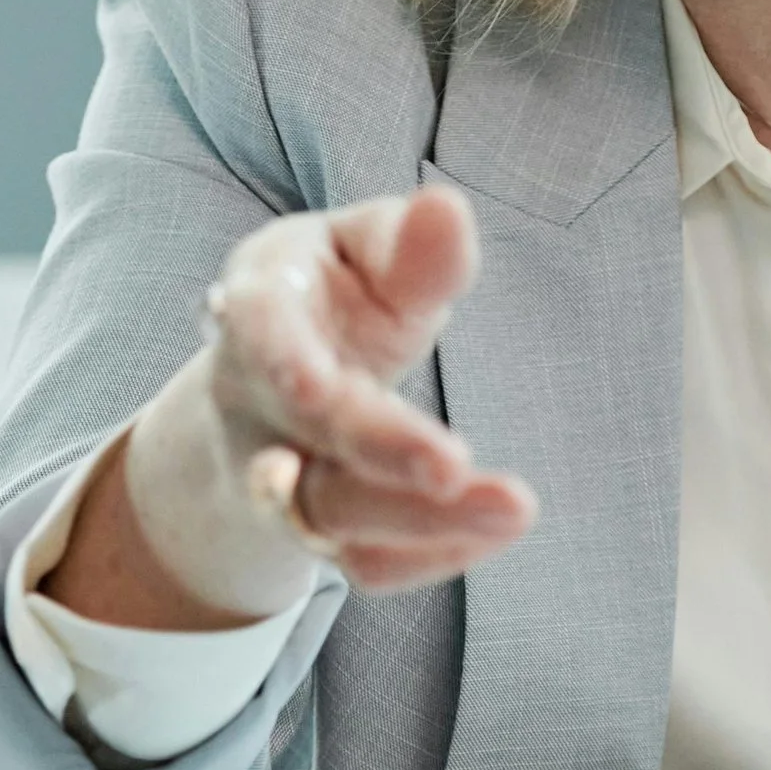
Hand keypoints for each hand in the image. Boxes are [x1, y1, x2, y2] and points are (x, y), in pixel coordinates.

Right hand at [47, 186, 535, 630]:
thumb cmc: (335, 293)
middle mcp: (256, 398)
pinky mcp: (318, 527)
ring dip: (421, 521)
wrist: (275, 374)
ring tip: (514, 506)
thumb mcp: (365, 252)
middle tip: (455, 465)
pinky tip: (493, 527)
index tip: (317, 389)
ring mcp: (277, 473)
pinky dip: (433, 553)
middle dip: (378, 451)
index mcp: (260, 306)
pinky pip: (365, 561)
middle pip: (305, 436)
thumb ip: (407, 245)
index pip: (260, 332)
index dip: (281, 361)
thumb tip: (446, 208)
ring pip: (332, 515)